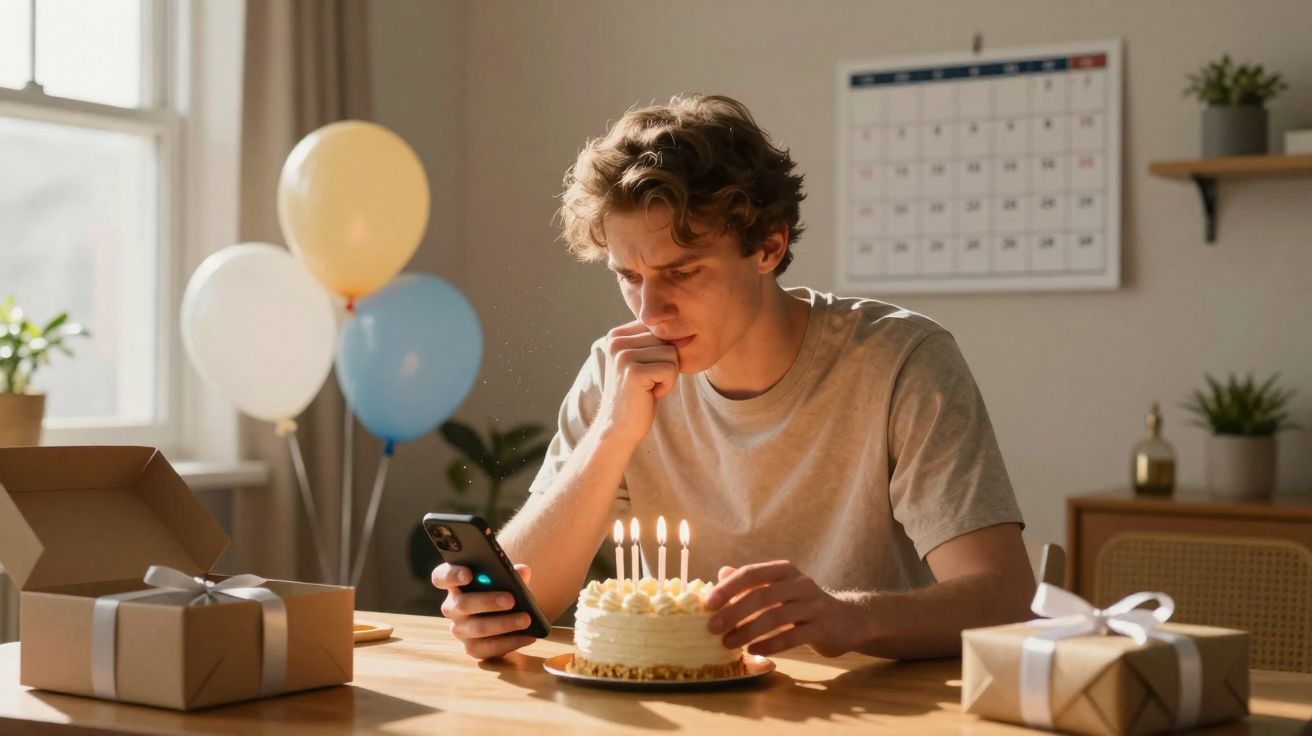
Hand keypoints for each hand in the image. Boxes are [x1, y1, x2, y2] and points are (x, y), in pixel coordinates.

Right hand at [432, 562, 535, 659]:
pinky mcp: (472, 648)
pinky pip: (489, 648)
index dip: (452, 575)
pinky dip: (511, 642)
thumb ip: (512, 574)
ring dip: (504, 624)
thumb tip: (522, 571)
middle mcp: (452, 607)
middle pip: (463, 604)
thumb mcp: (506, 579)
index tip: (468, 574)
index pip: (441, 577)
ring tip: (526, 619)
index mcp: (455, 584)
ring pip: (478, 628)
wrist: (506, 615)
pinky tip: (528, 637)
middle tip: (511, 600)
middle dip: (488, 601)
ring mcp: (460, 630)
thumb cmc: (501, 590)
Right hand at [597, 320, 679, 446]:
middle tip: (647, 383)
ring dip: (668, 376)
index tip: (645, 372)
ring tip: (648, 388)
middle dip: (666, 365)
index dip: (662, 354)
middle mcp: (616, 341)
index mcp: (617, 335)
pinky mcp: (633, 372)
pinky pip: (671, 369)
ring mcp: (623, 355)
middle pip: (667, 340)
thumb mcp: (646, 361)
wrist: (619, 428)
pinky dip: (667, 385)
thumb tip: (688, 336)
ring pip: (672, 354)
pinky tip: (650, 394)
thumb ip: (658, 342)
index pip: (660, 330)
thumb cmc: (638, 395)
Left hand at [704, 561, 864, 657]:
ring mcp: (814, 605)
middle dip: (734, 612)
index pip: (752, 574)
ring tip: (728, 643)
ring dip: (748, 631)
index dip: (728, 588)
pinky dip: (770, 644)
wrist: (848, 621)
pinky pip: (792, 637)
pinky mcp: (823, 628)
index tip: (707, 604)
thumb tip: (721, 573)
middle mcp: (801, 583)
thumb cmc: (804, 605)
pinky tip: (754, 651)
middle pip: (762, 595)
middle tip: (712, 628)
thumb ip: (752, 582)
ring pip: (775, 617)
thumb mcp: (780, 588)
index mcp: (785, 570)